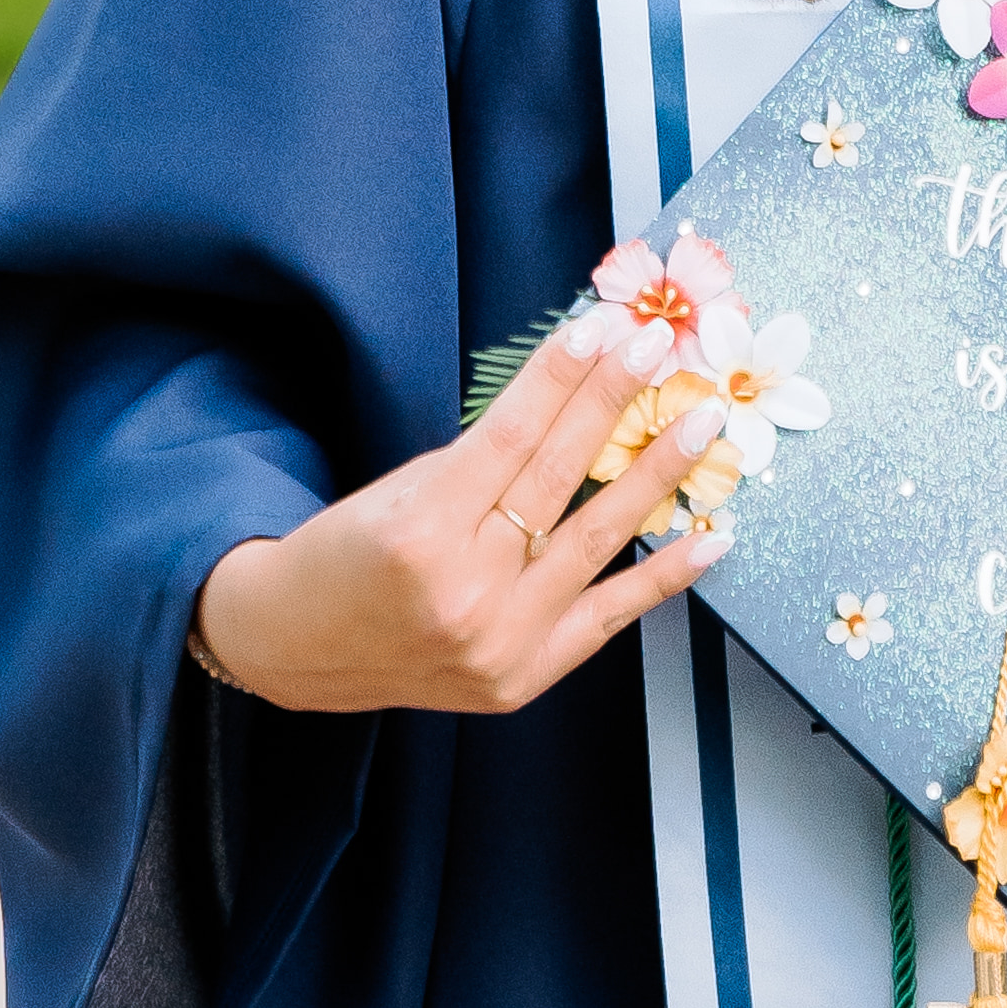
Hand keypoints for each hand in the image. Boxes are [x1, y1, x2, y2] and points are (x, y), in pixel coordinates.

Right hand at [194, 306, 724, 717]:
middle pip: (558, 478)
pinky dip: (664, 577)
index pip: (512, 436)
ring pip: (596, 540)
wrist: (296, 649)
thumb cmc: (343, 557)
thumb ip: (482, 459)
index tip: (603, 329)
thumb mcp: (396, 490)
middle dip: (614, 403)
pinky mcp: (523, 678)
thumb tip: (574, 400)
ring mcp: (500, 642)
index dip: (562, 377)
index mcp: (419, 532)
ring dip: (659, 476)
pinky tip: (710, 536)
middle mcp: (464, 591)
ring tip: (701, 425)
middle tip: (658, 352)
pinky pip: (609, 618)